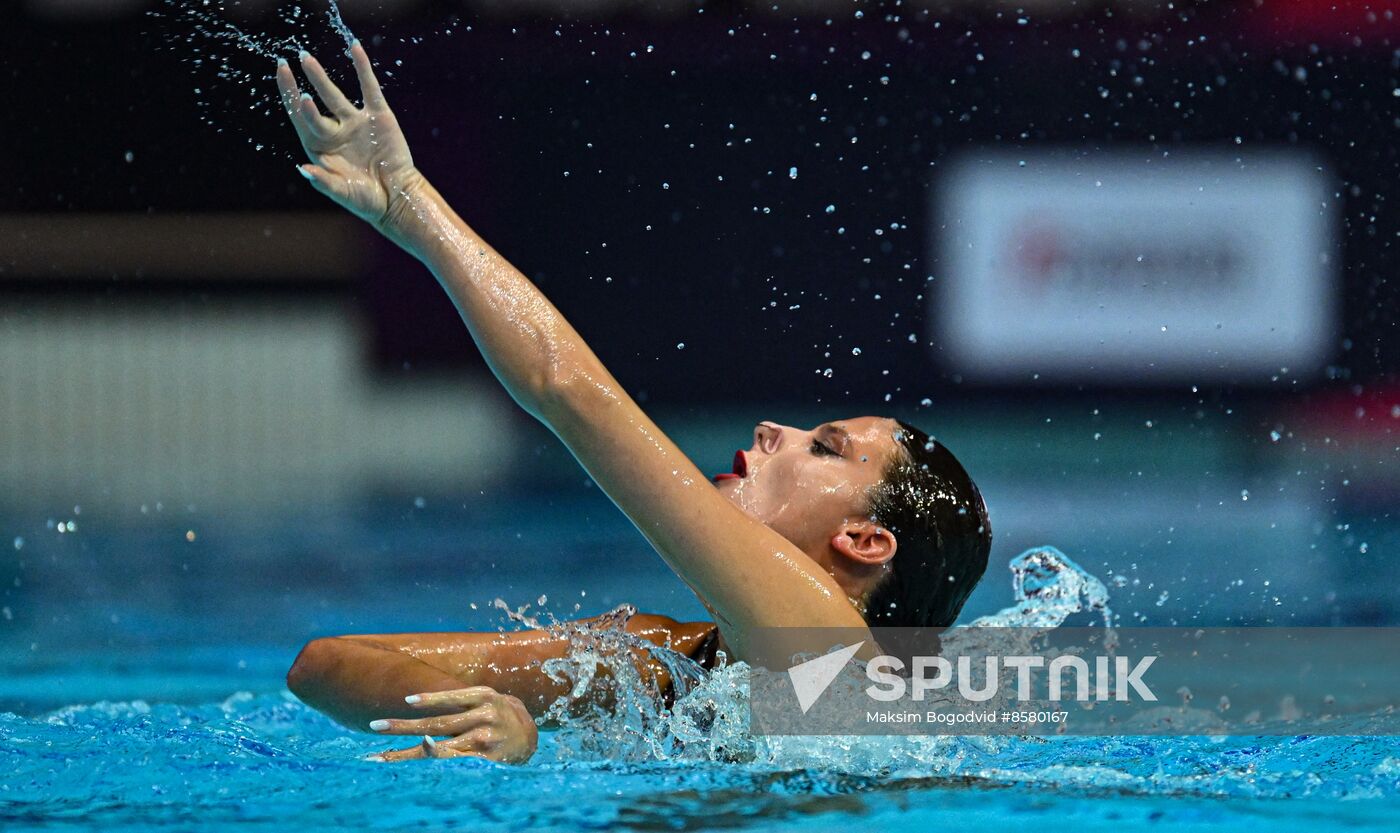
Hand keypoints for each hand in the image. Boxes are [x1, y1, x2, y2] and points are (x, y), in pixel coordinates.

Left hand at [274, 41, 425, 236]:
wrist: (398, 197)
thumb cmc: (367, 200)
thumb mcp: (343, 193)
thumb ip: (324, 181)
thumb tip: (302, 168)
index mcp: (321, 148)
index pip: (300, 119)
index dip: (289, 97)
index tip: (282, 74)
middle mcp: (335, 132)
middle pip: (312, 105)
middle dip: (298, 87)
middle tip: (286, 65)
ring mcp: (355, 123)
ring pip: (334, 95)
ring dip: (320, 77)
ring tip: (307, 59)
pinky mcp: (378, 117)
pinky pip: (368, 88)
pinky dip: (362, 68)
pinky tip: (354, 48)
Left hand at [366, 686, 538, 763]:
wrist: (527, 736)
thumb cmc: (495, 714)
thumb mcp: (483, 700)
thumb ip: (458, 703)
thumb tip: (420, 708)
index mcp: (483, 696)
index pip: (451, 698)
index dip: (431, 700)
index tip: (407, 701)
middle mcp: (484, 717)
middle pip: (437, 724)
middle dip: (403, 727)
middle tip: (375, 725)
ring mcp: (485, 740)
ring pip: (440, 748)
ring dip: (407, 753)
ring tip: (379, 756)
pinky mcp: (487, 761)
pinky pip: (454, 764)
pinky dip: (433, 765)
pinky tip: (414, 768)